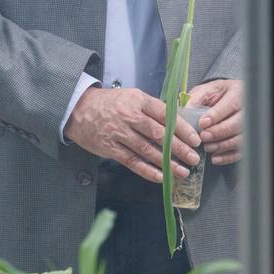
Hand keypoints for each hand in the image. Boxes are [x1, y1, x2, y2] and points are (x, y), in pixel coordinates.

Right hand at [63, 87, 201, 182]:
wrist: (78, 109)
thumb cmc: (110, 103)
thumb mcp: (131, 97)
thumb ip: (152, 109)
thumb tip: (177, 122)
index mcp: (138, 101)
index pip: (165, 115)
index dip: (182, 128)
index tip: (195, 140)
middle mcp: (129, 116)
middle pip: (159, 134)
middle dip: (179, 148)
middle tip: (194, 158)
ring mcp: (118, 133)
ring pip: (147, 150)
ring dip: (167, 163)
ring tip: (182, 171)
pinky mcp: (110, 148)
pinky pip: (132, 162)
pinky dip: (148, 171)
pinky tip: (161, 177)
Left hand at [187, 78, 243, 165]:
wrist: (230, 99)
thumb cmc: (217, 95)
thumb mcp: (206, 90)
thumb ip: (196, 98)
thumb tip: (184, 109)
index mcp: (237, 93)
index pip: (230, 105)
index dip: (216, 115)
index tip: (202, 123)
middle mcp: (248, 109)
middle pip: (238, 123)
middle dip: (219, 132)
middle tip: (204, 137)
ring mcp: (251, 125)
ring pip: (241, 138)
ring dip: (223, 145)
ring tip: (208, 147)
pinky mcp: (248, 139)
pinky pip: (242, 151)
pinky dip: (228, 157)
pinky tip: (215, 157)